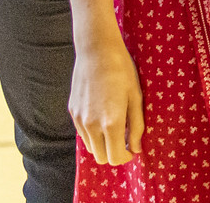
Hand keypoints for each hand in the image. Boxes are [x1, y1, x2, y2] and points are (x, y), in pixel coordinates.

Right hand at [70, 34, 144, 164]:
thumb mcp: (136, 97)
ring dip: (102, 144)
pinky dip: (92, 133)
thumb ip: (137, 126)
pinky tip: (102, 116)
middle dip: (113, 153)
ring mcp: (79, 119)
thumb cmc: (122, 71)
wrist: (97, 50)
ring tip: (113, 126)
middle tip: (124, 139)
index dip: (125, 156)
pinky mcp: (72, 111)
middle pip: (100, 157)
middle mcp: (91, 125)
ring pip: (90, 147)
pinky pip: (82, 133)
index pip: (115, 158)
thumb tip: (135, 148)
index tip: (131, 149)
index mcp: (111, 123)